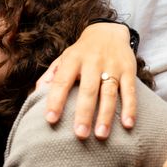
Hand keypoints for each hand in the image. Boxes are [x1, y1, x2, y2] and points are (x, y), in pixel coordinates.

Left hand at [37, 22, 136, 139]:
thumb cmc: (81, 52)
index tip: (50, 119)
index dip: (55, 100)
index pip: (62, 81)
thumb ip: (50, 76)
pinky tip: (127, 125)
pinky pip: (130, 91)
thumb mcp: (63, 58)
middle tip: (79, 134)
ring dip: (106, 115)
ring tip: (101, 135)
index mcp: (73, 60)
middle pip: (88, 90)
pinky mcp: (128, 70)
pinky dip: (130, 108)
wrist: (108, 31)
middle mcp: (92, 62)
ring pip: (109, 93)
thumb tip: (36, 93)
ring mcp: (112, 66)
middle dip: (84, 113)